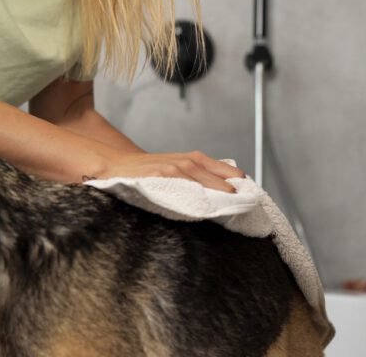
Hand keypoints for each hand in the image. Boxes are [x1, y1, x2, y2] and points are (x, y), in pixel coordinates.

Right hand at [95, 150, 244, 192]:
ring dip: (215, 191)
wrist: (116, 165)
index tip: (249, 190)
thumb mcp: (174, 165)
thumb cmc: (147, 170)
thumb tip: (224, 188)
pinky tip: (202, 206)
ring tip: (230, 203)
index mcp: (190, 159)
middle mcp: (183, 162)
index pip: (219, 167)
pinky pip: (179, 189)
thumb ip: (195, 174)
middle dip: (229, 188)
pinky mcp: (158, 179)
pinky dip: (192, 196)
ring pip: (199, 181)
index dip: (234, 178)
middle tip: (245, 201)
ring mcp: (171, 170)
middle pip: (213, 176)